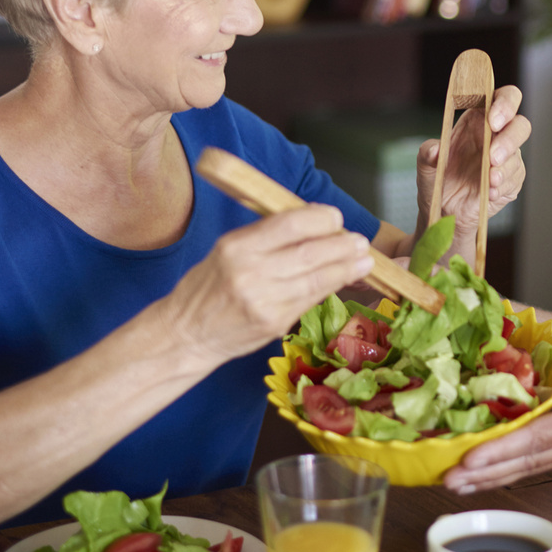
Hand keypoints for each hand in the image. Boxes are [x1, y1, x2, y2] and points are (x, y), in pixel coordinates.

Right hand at [163, 204, 374, 364]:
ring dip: (346, 268)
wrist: (186, 333)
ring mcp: (264, 301)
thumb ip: (266, 237)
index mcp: (237, 246)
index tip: (336, 218)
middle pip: (309, 253)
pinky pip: (310, 300)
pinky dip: (332, 288)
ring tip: (364, 261)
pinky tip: (346, 280)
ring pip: (317, 279)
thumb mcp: (227, 249)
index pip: (289, 224)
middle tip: (360, 242)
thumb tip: (314, 224)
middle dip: (342, 245)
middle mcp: (250, 272)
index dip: (320, 219)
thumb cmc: (208, 287)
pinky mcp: (274, 323)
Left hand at [416, 84, 529, 243]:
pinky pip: (515, 179)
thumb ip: (427, 154)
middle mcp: (496, 136)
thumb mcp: (425, 166)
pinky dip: (503, 186)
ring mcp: (506, 159)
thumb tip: (435, 149)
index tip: (493, 120)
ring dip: (505, 167)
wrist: (444, 212)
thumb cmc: (437, 180)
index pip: (500, 98)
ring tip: (489, 180)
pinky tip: (490, 192)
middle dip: (510, 138)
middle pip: (520, 124)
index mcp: (478, 120)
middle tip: (492, 156)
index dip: (504, 104)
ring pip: (518, 155)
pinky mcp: (511, 181)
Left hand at [443, 346, 551, 492]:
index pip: (537, 439)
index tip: (470, 459)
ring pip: (528, 466)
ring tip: (457, 485)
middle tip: (446, 481)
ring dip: (492, 476)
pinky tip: (492, 472)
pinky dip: (511, 469)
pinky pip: (538, 462)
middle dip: (484, 472)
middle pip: (523, 461)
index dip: (503, 449)